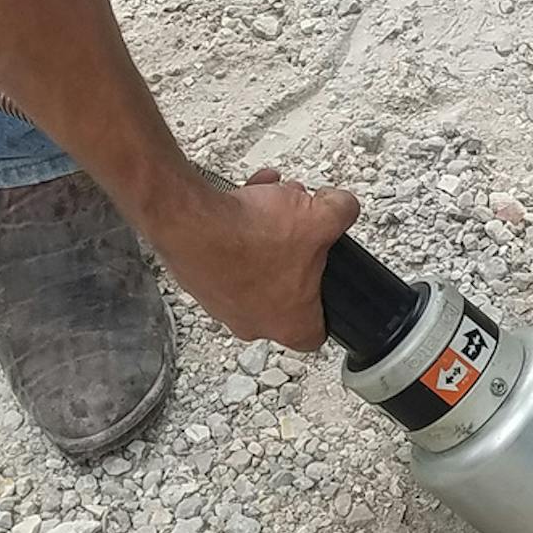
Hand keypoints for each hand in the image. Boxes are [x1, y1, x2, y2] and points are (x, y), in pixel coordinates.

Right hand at [153, 167, 359, 351]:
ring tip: (270, 202)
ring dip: (265, 234)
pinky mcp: (196, 278)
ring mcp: (219, 303)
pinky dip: (236, 228)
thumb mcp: (321, 218)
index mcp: (288, 324)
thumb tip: (343, 206)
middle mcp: (251, 322)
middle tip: (297, 225)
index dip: (327, 305)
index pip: (317, 332)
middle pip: (286, 288)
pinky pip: (226, 254)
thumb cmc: (250, 236)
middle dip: (294, 250)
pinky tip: (244, 200)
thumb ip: (343, 212)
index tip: (324, 283)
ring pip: (255, 266)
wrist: (188, 221)